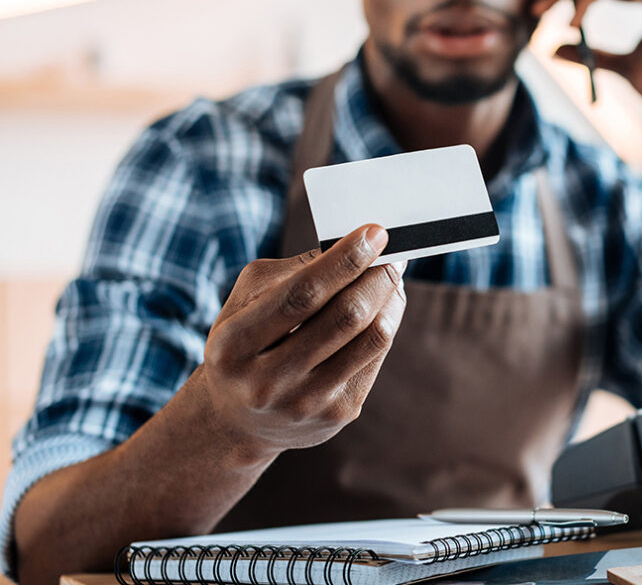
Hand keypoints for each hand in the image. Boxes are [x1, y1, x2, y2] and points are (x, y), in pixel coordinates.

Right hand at [192, 224, 406, 459]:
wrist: (238, 420)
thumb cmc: (245, 344)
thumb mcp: (244, 304)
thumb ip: (291, 273)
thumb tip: (353, 248)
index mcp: (234, 345)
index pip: (302, 295)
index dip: (344, 261)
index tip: (375, 233)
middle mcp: (267, 382)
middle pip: (344, 317)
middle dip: (377, 277)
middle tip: (393, 255)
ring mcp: (305, 403)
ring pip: (371, 338)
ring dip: (390, 300)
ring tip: (390, 278)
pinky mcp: (336, 415)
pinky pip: (375, 357)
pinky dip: (386, 324)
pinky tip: (384, 309)